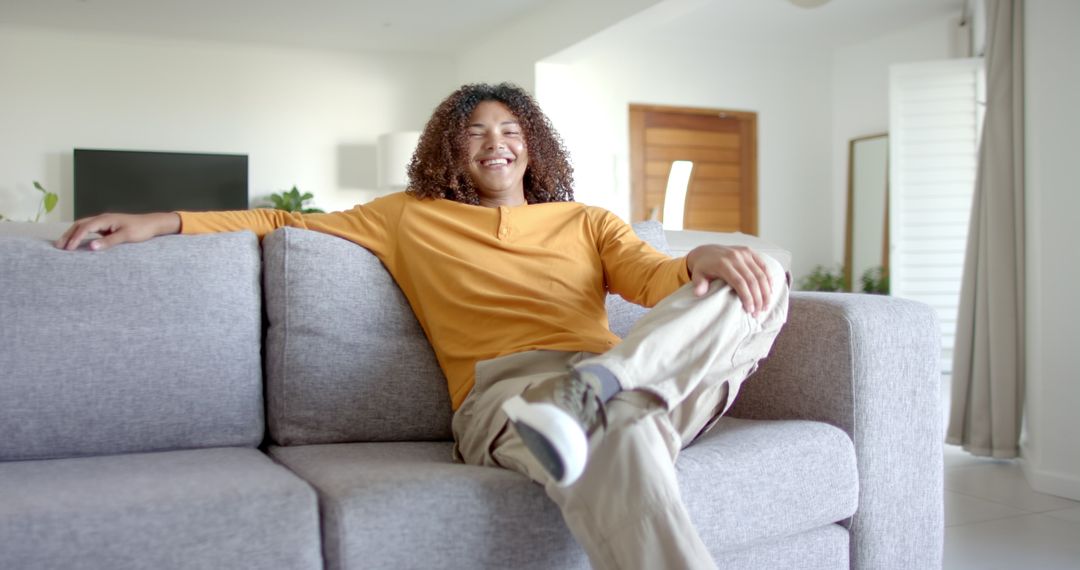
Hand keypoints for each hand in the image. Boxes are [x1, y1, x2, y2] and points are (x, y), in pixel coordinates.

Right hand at [55, 212, 181, 250]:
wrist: (152, 224)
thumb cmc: (141, 229)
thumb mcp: (125, 236)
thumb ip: (108, 242)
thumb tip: (91, 247)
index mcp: (105, 219)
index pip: (84, 228)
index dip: (75, 238)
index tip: (67, 249)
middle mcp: (102, 218)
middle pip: (79, 225)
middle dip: (68, 235)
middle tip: (58, 247)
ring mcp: (104, 222)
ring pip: (83, 226)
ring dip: (72, 235)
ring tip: (63, 245)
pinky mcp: (106, 227)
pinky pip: (89, 230)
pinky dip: (80, 235)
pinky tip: (77, 243)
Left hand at [685, 245, 771, 316]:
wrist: (706, 251)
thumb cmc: (703, 267)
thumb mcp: (698, 275)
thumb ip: (699, 284)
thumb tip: (699, 293)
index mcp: (723, 263)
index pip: (739, 282)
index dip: (747, 297)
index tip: (750, 311)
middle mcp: (736, 257)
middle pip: (752, 280)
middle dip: (758, 298)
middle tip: (759, 313)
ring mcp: (744, 253)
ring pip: (761, 274)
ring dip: (766, 292)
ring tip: (766, 306)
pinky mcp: (750, 252)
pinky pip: (763, 266)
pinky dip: (769, 279)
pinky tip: (770, 292)